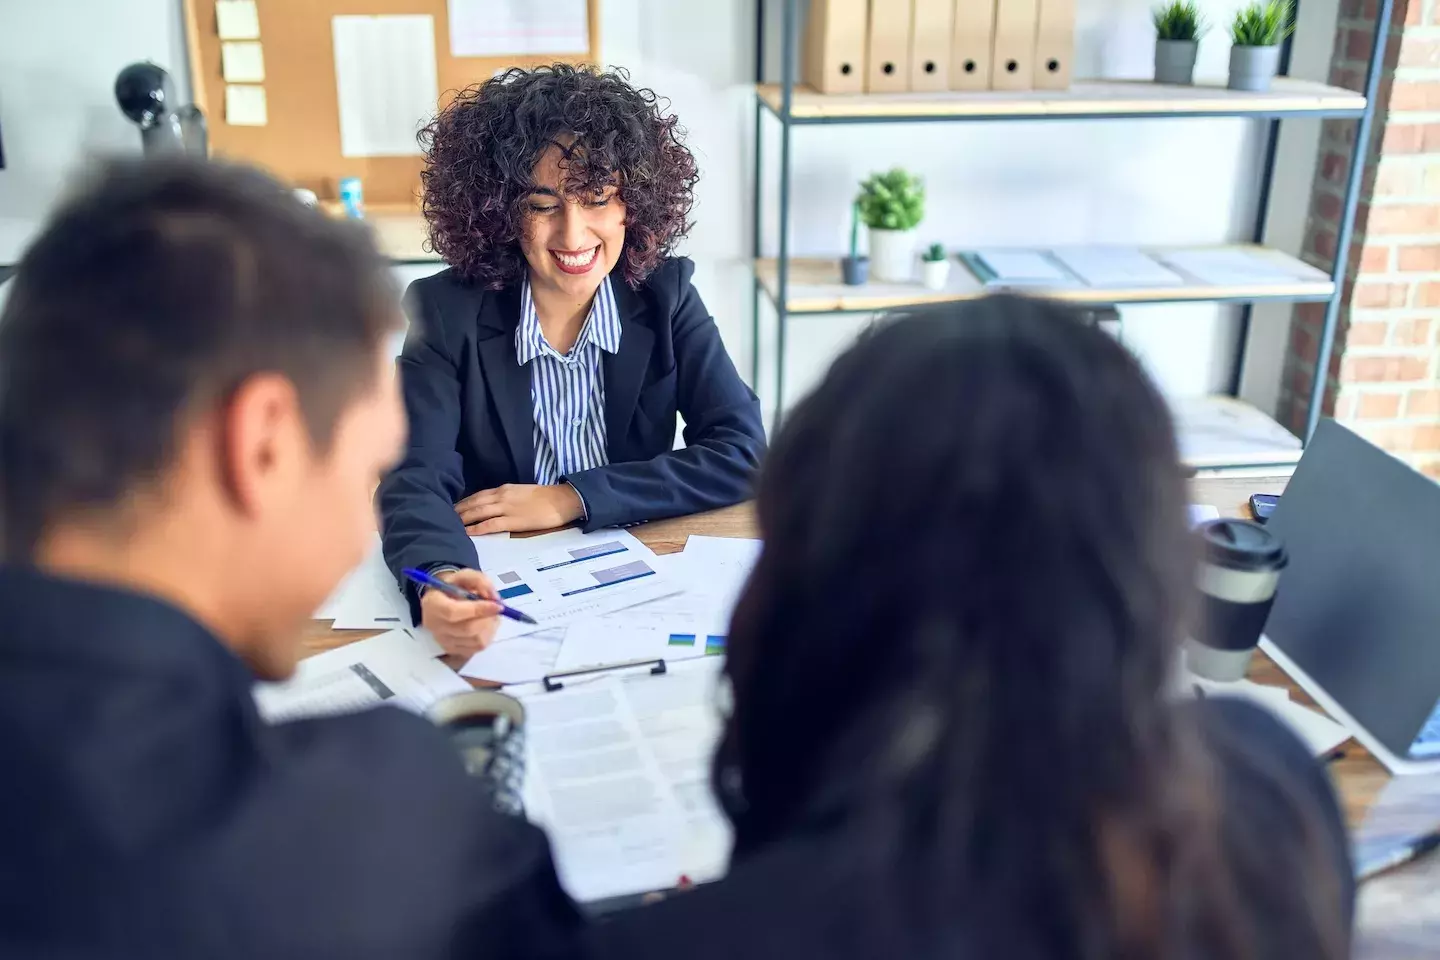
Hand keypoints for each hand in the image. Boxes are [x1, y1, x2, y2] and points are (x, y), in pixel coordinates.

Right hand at [420, 568, 502, 657]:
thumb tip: (494, 598)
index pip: (453, 612)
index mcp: (432, 603)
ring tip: (490, 615)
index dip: (478, 609)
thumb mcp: (465, 575)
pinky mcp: (452, 650)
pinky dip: (487, 636)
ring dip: (490, 628)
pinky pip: (477, 648)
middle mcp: (434, 625)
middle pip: (467, 629)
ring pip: (475, 641)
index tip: (497, 605)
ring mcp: (443, 640)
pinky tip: (484, 625)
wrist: (442, 600)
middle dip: (488, 619)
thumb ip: (480, 581)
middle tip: (497, 609)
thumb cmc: (454, 586)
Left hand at [455, 483, 583, 534]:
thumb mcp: (522, 492)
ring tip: (449, 524)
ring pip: (478, 512)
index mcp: (504, 489)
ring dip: (462, 518)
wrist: (562, 500)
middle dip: (458, 510)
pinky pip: (490, 524)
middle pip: (473, 503)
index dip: (463, 502)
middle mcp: (501, 496)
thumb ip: (507, 497)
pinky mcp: (513, 521)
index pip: (478, 495)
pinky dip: (476, 528)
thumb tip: (495, 505)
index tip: (452, 508)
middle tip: (443, 517)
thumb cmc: (546, 497)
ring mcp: (506, 508)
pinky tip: (467, 532)